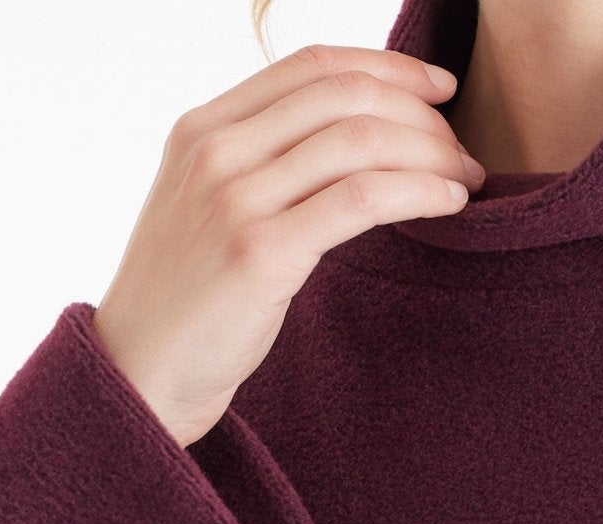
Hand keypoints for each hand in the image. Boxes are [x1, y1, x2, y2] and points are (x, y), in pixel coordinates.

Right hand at [91, 43, 484, 448]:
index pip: (311, 66)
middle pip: (343, 96)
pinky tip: (449, 203)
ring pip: (360, 141)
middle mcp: (214, 152)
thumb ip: (258, 167)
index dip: (387, 67)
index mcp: (200, 130)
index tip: (437, 88)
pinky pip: (362, 198)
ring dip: (429, 154)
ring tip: (463, 179)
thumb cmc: (184, 307)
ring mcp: (234, 199)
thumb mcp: (206, 212)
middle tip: (460, 146)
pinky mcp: (260, 252)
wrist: (138, 378)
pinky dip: (419, 192)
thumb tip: (347, 143)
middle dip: (420, 113)